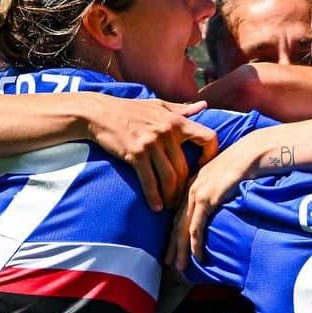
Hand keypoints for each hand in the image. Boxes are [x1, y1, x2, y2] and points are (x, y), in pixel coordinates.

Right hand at [86, 97, 218, 211]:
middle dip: (184, 188)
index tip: (203, 169)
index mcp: (176, 121)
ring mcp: (151, 143)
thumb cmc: (131, 110)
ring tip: (170, 206)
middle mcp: (167, 132)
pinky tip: (156, 207)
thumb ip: (182, 109)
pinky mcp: (136, 154)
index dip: (211, 156)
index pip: (208, 138)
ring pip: (169, 177)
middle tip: (182, 201)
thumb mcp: (159, 105)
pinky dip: (154, 197)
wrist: (100, 113)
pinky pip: (149, 181)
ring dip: (171, 196)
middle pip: (184, 168)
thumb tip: (203, 106)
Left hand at [168, 141, 260, 270]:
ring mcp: (196, 195)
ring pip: (183, 229)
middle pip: (175, 223)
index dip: (173, 232)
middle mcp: (190, 190)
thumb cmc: (243, 163)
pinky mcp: (206, 200)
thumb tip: (218, 204)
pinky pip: (196, 228)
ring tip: (180, 267)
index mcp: (192, 184)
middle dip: (171, 245)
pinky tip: (196, 257)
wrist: (250, 153)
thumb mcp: (223, 177)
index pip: (178, 213)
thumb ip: (216, 190)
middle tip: (168, 262)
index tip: (171, 247)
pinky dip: (195, 245)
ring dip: (181, 250)